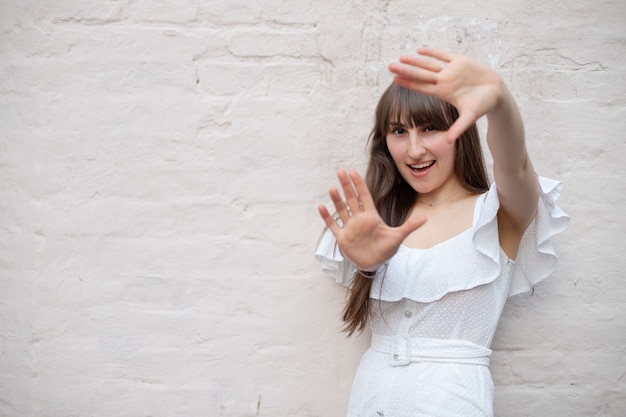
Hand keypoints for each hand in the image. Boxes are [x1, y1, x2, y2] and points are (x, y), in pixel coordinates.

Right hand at [318, 170, 426, 270]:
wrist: (374, 263)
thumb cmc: (385, 249)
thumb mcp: (398, 237)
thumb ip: (409, 226)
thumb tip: (425, 218)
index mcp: (371, 216)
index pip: (364, 196)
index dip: (359, 184)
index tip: (353, 171)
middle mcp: (359, 219)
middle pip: (352, 199)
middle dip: (346, 186)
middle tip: (340, 171)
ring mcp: (350, 227)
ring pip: (342, 210)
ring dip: (337, 200)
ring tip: (332, 188)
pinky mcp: (343, 237)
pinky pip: (333, 225)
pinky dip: (327, 217)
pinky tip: (321, 207)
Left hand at [388, 47, 505, 141]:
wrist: (496, 94)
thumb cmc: (482, 106)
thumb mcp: (470, 117)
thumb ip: (458, 128)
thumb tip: (448, 142)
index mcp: (444, 92)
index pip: (422, 87)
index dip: (409, 83)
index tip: (395, 79)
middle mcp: (444, 81)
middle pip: (421, 74)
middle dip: (406, 70)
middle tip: (390, 66)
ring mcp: (451, 70)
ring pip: (429, 63)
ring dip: (416, 60)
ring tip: (401, 57)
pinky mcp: (461, 61)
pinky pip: (444, 55)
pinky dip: (433, 52)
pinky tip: (421, 50)